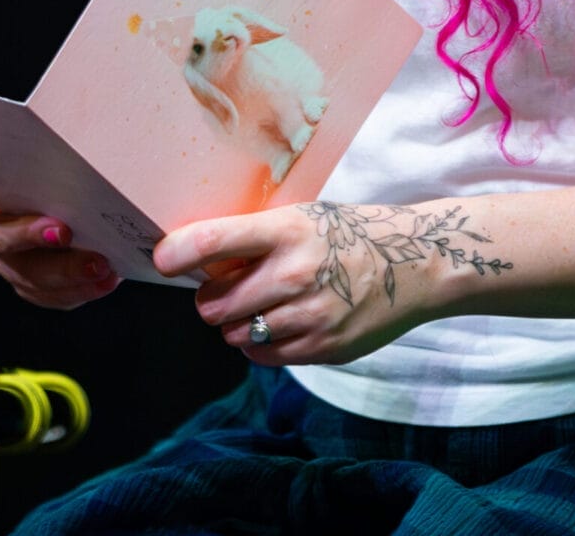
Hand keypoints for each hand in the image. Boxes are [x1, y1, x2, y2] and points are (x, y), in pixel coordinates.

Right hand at [0, 152, 119, 308]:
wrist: (88, 195)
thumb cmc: (68, 157)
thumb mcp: (62, 142)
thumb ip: (60, 137)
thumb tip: (91, 123)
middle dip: (28, 233)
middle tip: (62, 230)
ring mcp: (6, 258)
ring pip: (25, 271)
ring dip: (62, 269)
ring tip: (98, 262)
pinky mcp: (30, 282)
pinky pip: (50, 293)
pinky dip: (79, 287)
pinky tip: (107, 277)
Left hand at [153, 200, 453, 364]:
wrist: (412, 264)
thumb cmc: (345, 235)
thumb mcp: (301, 218)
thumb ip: (254, 239)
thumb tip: (194, 258)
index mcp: (286, 230)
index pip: (215, 241)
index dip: (179, 253)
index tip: (162, 260)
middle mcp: (293, 274)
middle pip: (214, 304)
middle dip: (210, 299)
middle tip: (225, 288)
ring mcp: (307, 316)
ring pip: (233, 334)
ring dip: (235, 323)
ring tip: (260, 305)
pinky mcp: (320, 348)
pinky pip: (262, 355)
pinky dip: (259, 343)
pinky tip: (280, 322)